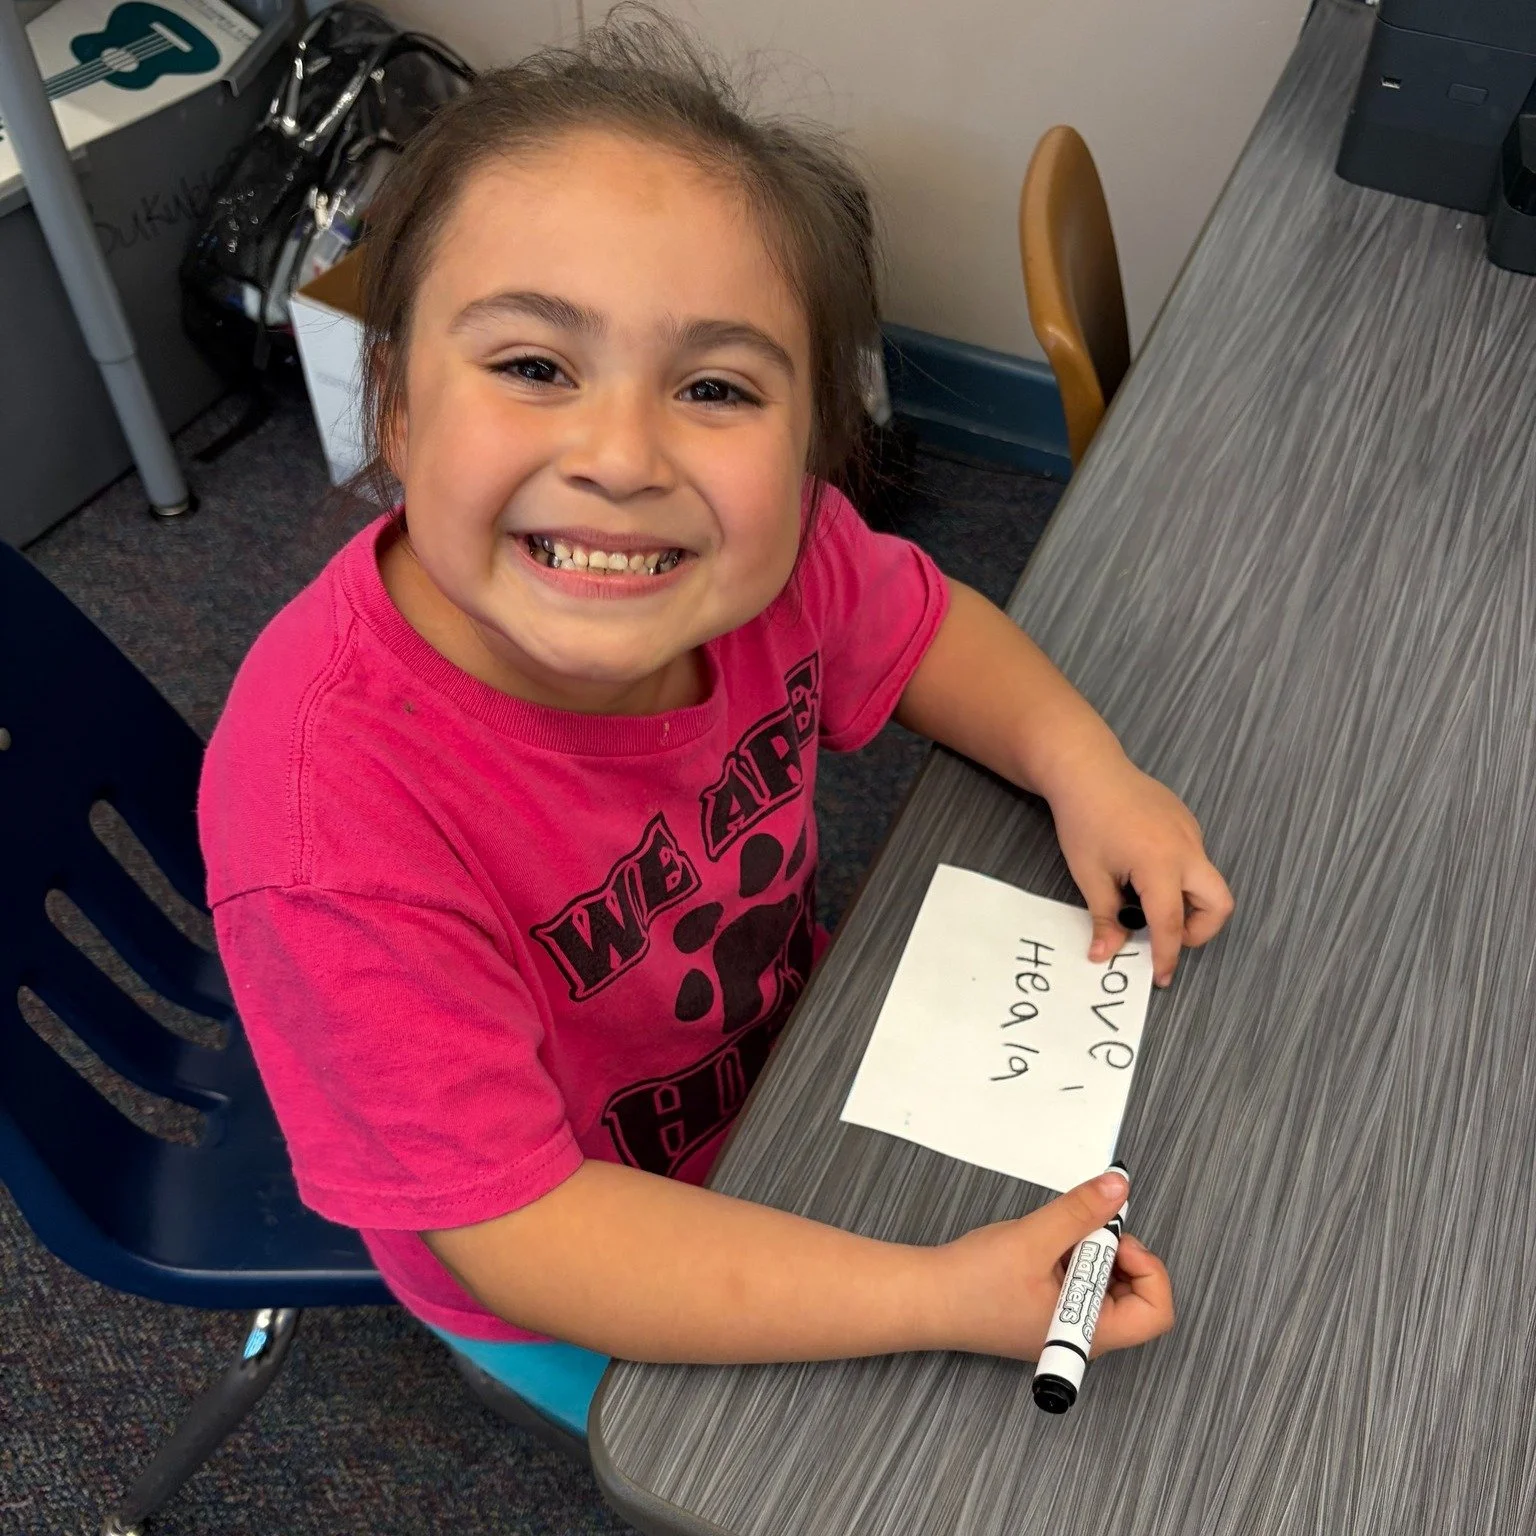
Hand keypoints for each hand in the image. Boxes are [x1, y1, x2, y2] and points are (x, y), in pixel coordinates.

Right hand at [934, 1170, 1173, 1359]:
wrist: (926, 1298)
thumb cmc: (971, 1286)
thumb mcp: (1034, 1239)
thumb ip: (1081, 1212)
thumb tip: (1118, 1189)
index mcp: (1089, 1333)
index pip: (1156, 1310)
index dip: (1146, 1266)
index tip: (1114, 1236)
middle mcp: (1084, 1335)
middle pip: (1136, 1294)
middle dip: (1116, 1253)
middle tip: (1083, 1229)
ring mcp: (1067, 1325)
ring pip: (1107, 1284)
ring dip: (1090, 1252)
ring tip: (1055, 1238)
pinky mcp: (1050, 1310)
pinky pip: (1081, 1282)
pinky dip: (1071, 1256)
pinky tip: (1042, 1246)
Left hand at [1047, 753, 1232, 985]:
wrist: (1086, 768)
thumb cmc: (1083, 819)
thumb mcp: (1090, 874)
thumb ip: (1105, 918)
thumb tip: (1105, 954)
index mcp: (1160, 864)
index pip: (1171, 924)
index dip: (1166, 955)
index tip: (1160, 977)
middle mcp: (1186, 849)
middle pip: (1220, 904)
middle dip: (1200, 930)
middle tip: (1165, 936)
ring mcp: (1191, 832)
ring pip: (1208, 881)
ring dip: (1188, 902)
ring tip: (1145, 901)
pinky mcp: (1186, 821)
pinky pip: (1194, 859)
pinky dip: (1179, 877)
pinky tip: (1142, 870)